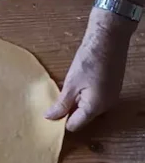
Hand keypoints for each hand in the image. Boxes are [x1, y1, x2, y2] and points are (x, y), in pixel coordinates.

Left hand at [45, 8, 132, 131]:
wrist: (109, 37)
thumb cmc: (89, 59)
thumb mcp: (71, 83)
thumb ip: (61, 104)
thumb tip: (49, 117)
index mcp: (95, 107)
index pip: (74, 125)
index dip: (61, 121)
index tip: (50, 113)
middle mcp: (105, 107)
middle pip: (82, 118)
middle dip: (69, 112)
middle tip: (57, 99)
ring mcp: (110, 98)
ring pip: (88, 109)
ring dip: (77, 103)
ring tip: (68, 89)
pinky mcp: (112, 89)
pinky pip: (95, 100)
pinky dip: (85, 96)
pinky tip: (79, 84)